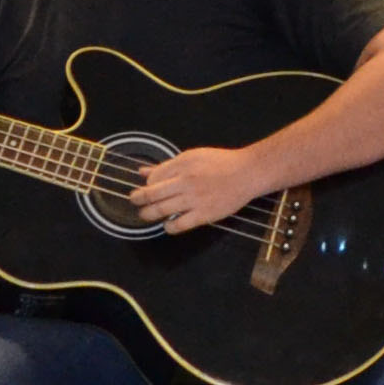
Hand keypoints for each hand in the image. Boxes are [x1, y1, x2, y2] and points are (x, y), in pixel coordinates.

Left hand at [129, 144, 277, 234]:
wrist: (248, 172)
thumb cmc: (221, 163)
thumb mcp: (192, 157)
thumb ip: (167, 166)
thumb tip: (143, 171)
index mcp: (183, 165)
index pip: (153, 178)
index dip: (146, 184)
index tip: (147, 188)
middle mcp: (186, 181)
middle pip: (151, 194)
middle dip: (138, 200)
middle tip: (135, 202)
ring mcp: (194, 199)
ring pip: (161, 211)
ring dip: (149, 214)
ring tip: (147, 215)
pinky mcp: (204, 214)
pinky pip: (179, 225)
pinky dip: (169, 227)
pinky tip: (168, 224)